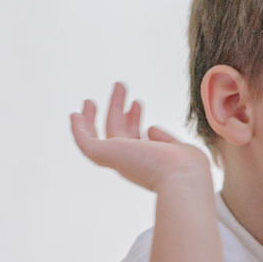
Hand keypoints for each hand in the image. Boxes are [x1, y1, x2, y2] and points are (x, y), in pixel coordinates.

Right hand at [70, 82, 210, 192]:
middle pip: (117, 132)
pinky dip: (78, 130)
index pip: (135, 139)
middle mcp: (130, 162)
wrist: (182, 176)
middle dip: (117, 108)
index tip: (137, 103)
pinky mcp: (105, 156)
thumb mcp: (178, 149)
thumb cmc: (187, 167)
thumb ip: (165, 140)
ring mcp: (117, 160)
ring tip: (93, 96)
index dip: (134, 120)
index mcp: (147, 162)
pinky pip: (85, 143)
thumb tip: (151, 129)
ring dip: (94, 116)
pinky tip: (75, 115)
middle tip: (119, 86)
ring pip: (98, 137)